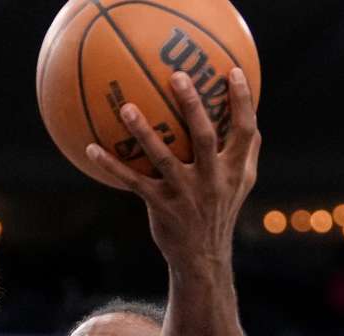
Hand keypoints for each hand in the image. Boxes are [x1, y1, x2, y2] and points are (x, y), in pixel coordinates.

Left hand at [85, 67, 259, 267]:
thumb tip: (252, 116)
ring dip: (144, 131)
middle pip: (204, 136)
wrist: (203, 257)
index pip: (245, 131)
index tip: (231, 71)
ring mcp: (185, 193)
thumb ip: (246, 151)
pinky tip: (91, 148)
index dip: (241, 101)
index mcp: (235, 170)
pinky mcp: (160, 206)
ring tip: (126, 107)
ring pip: (162, 157)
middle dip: (192, 105)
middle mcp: (212, 179)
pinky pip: (132, 181)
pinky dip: (111, 165)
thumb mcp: (241, 184)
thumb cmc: (220, 211)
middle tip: (177, 75)